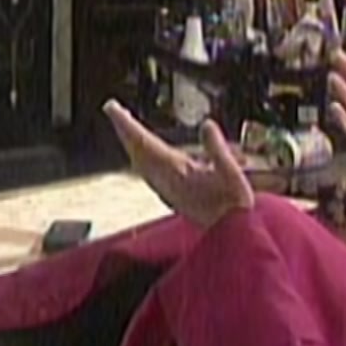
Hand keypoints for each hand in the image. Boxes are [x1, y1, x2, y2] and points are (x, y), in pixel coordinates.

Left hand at [102, 100, 253, 228]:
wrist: (232, 238)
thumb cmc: (233, 207)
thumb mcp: (231, 174)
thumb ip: (217, 149)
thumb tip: (206, 124)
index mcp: (176, 173)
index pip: (145, 143)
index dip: (127, 125)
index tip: (112, 107)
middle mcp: (166, 182)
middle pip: (137, 151)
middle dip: (126, 130)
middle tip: (113, 109)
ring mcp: (167, 190)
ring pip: (141, 162)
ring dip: (133, 143)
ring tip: (126, 127)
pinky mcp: (172, 196)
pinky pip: (149, 172)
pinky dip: (142, 156)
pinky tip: (143, 155)